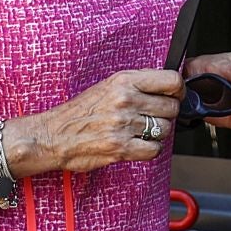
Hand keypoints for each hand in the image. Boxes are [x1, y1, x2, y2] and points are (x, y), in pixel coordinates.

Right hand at [9, 68, 182, 174]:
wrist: (51, 135)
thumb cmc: (80, 112)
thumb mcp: (108, 86)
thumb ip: (137, 84)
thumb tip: (170, 86)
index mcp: (124, 81)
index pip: (171, 80)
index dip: (179, 91)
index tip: (175, 96)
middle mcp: (125, 100)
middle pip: (171, 108)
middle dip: (166, 115)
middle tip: (151, 118)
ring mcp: (123, 124)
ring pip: (164, 130)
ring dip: (156, 133)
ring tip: (138, 132)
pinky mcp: (120, 147)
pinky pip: (154, 149)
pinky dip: (149, 150)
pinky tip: (136, 145)